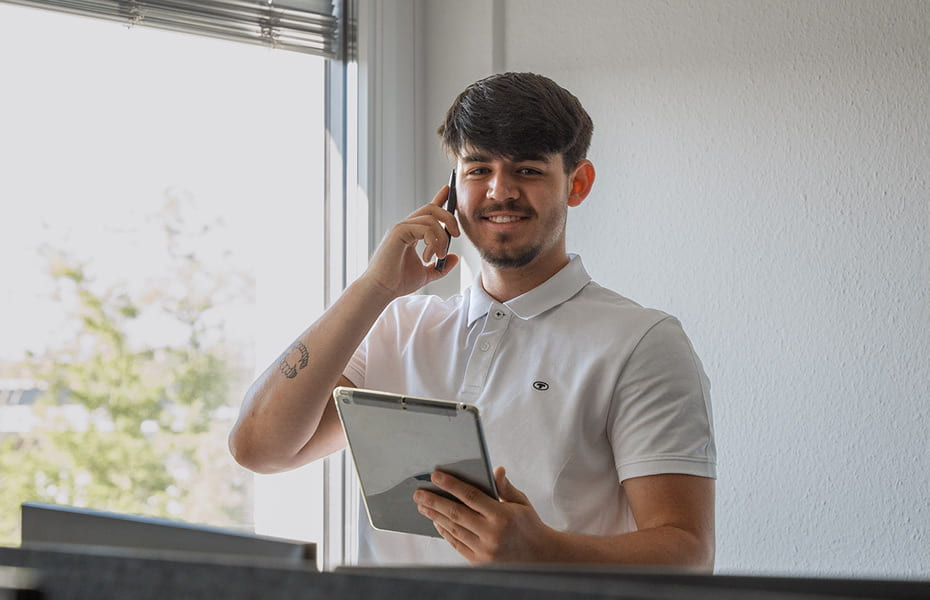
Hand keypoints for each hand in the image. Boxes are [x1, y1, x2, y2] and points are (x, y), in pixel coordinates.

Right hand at [360, 185, 459, 299]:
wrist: (381, 290)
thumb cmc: (397, 282)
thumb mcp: (426, 274)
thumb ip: (440, 267)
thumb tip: (455, 258)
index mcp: (411, 233)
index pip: (427, 211)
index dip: (439, 199)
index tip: (449, 190)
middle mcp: (405, 227)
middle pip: (432, 209)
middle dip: (449, 217)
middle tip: (456, 235)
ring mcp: (400, 228)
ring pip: (431, 218)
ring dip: (441, 237)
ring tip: (439, 255)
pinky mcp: (398, 232)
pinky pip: (424, 227)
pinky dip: (433, 240)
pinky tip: (429, 256)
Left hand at [413, 467, 555, 563]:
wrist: (540, 557)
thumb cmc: (529, 524)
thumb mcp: (521, 502)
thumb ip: (505, 487)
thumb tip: (496, 469)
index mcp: (502, 515)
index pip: (471, 496)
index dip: (451, 485)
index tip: (435, 476)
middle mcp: (491, 534)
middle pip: (456, 513)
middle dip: (434, 502)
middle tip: (418, 493)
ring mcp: (484, 550)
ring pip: (453, 529)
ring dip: (435, 516)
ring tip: (423, 506)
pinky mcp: (479, 562)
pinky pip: (457, 544)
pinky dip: (445, 532)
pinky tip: (436, 522)